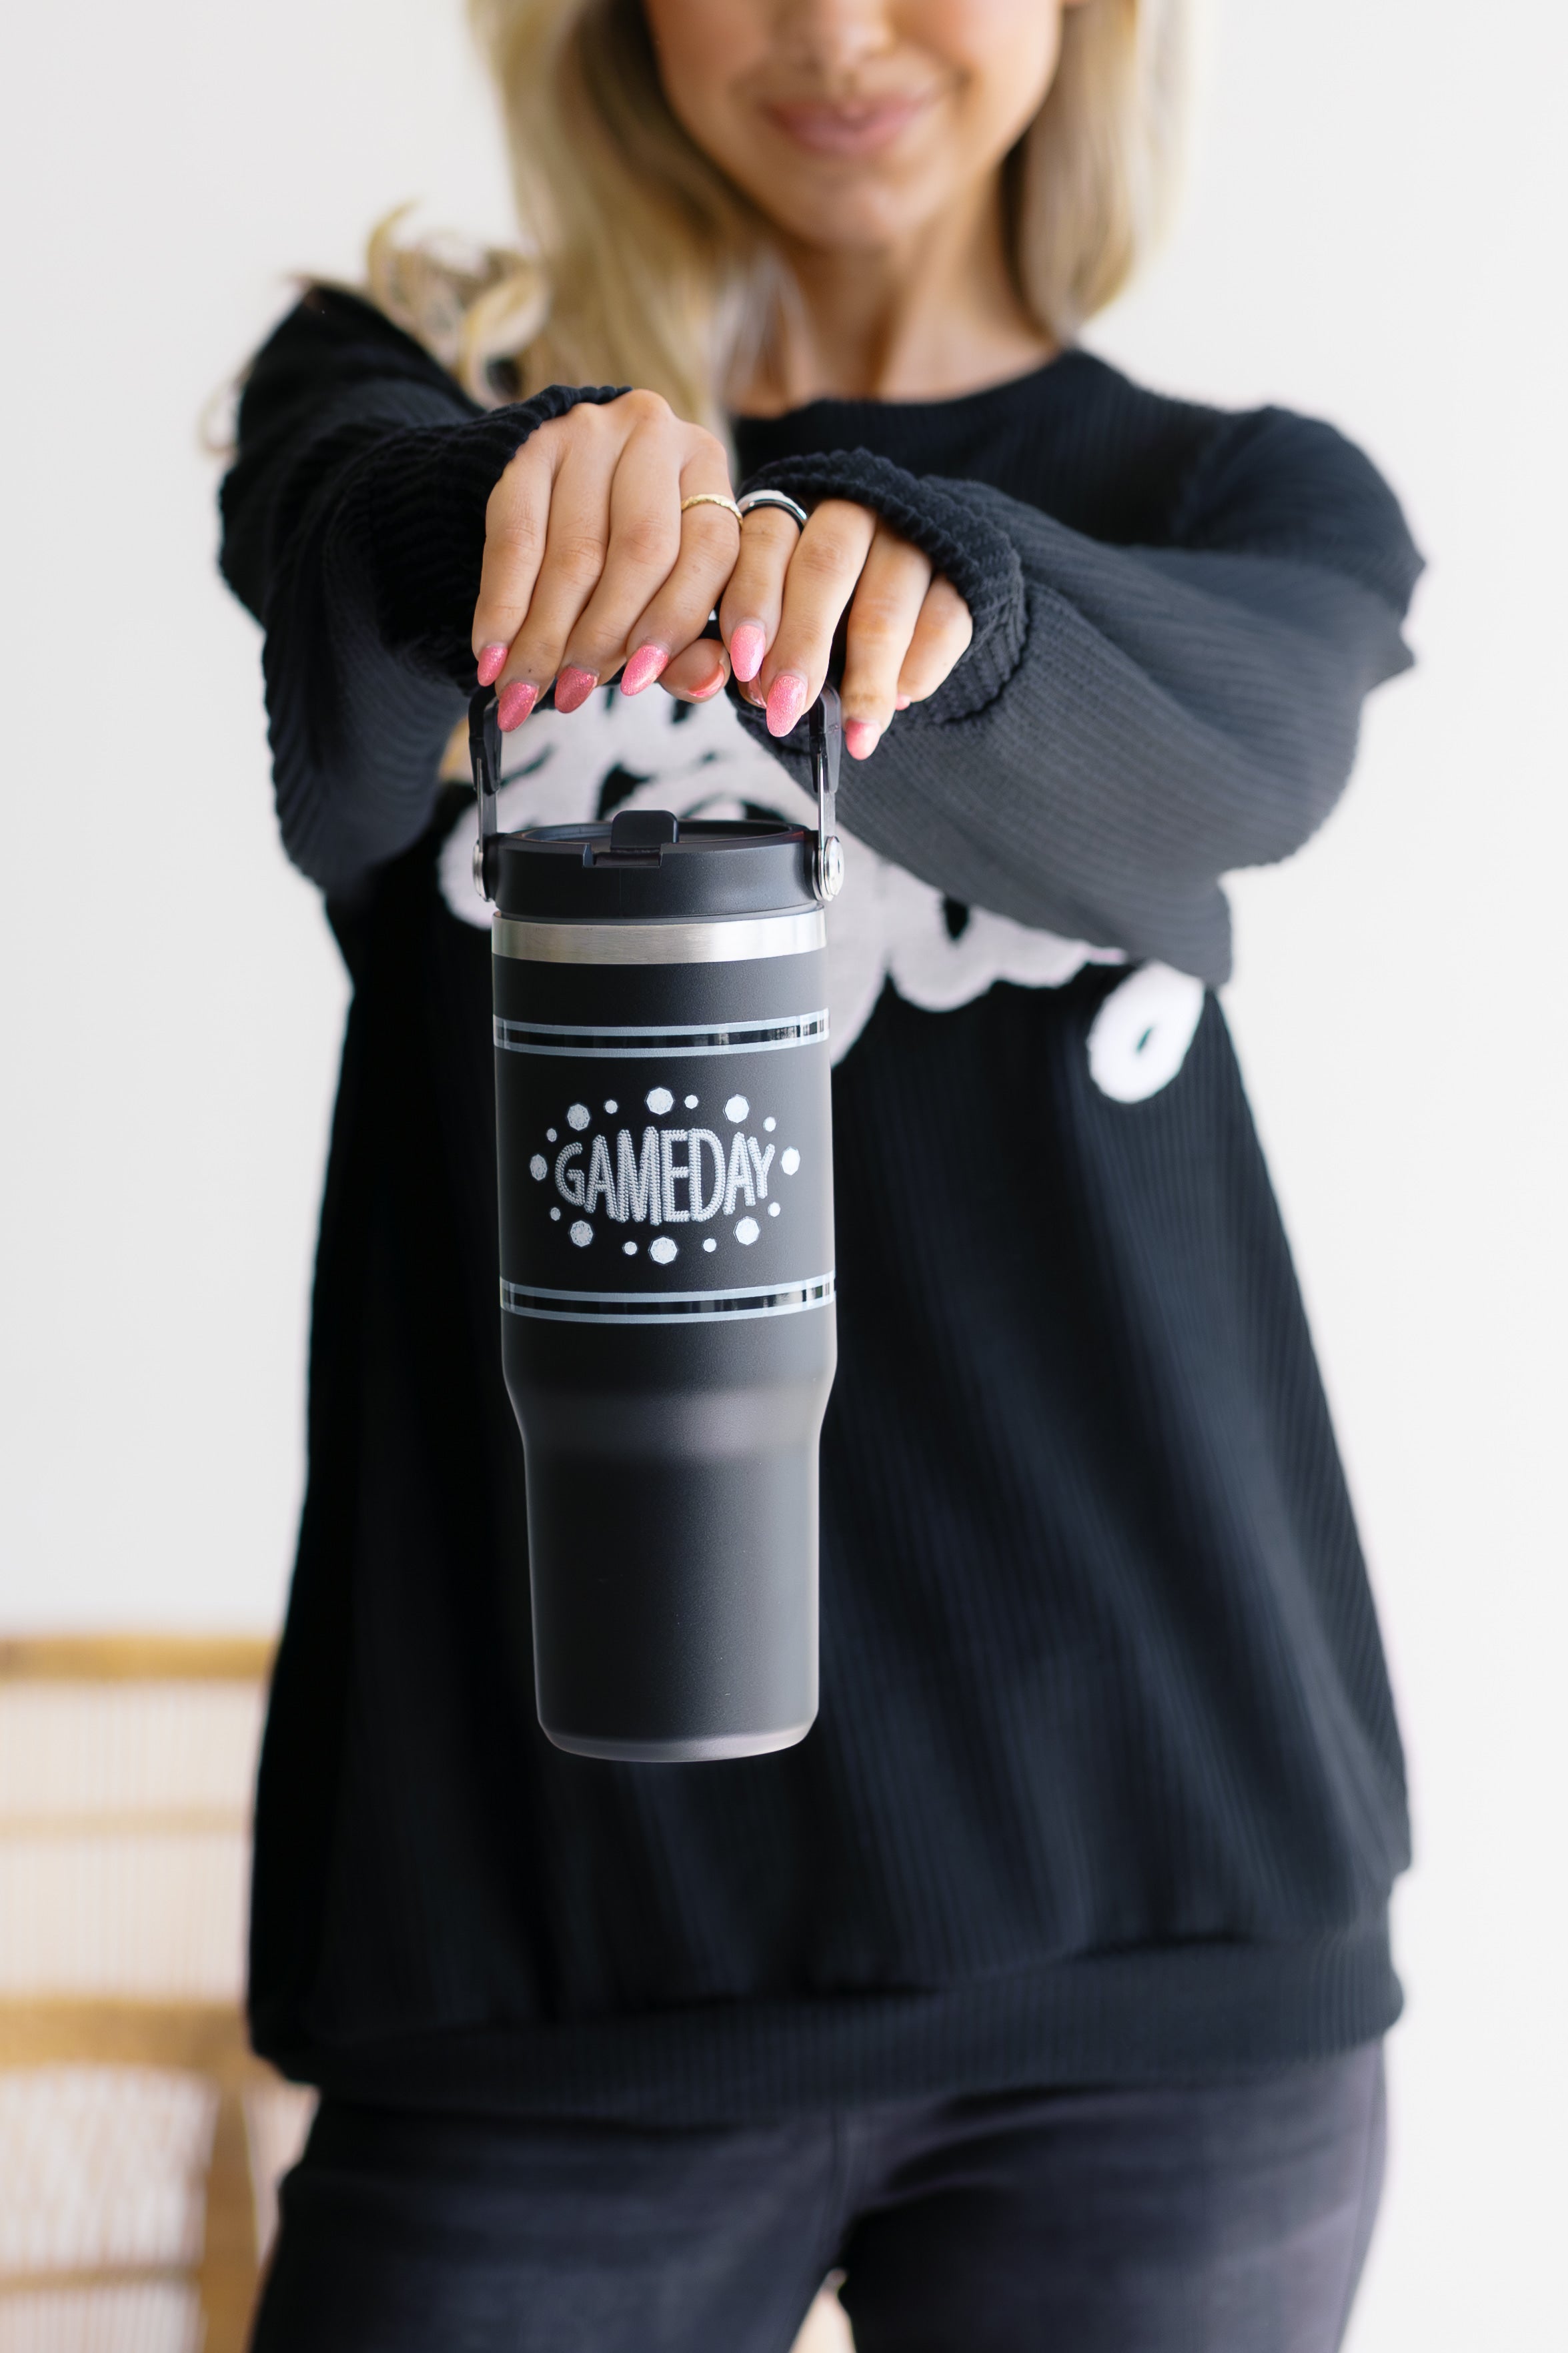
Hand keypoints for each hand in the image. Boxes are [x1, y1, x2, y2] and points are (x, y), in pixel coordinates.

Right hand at [471, 391, 740, 725]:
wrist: (550, 482)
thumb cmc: (623, 555)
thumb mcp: (665, 592)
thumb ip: (689, 645)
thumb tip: (709, 682)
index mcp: (709, 466)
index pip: (710, 549)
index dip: (676, 622)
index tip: (641, 683)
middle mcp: (655, 433)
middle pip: (642, 550)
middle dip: (604, 637)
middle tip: (574, 693)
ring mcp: (589, 431)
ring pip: (576, 552)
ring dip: (547, 635)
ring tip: (526, 690)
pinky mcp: (528, 445)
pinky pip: (514, 538)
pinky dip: (502, 606)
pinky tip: (492, 653)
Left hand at [719, 501, 972, 757]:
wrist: (921, 587)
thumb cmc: (828, 613)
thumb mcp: (782, 618)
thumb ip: (752, 645)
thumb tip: (741, 686)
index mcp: (797, 514)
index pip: (768, 542)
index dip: (753, 603)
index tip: (744, 664)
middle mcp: (855, 514)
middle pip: (826, 570)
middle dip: (802, 646)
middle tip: (785, 709)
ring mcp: (914, 539)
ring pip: (887, 604)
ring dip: (867, 677)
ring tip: (857, 732)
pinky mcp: (964, 572)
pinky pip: (944, 621)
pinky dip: (920, 669)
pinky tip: (900, 702)